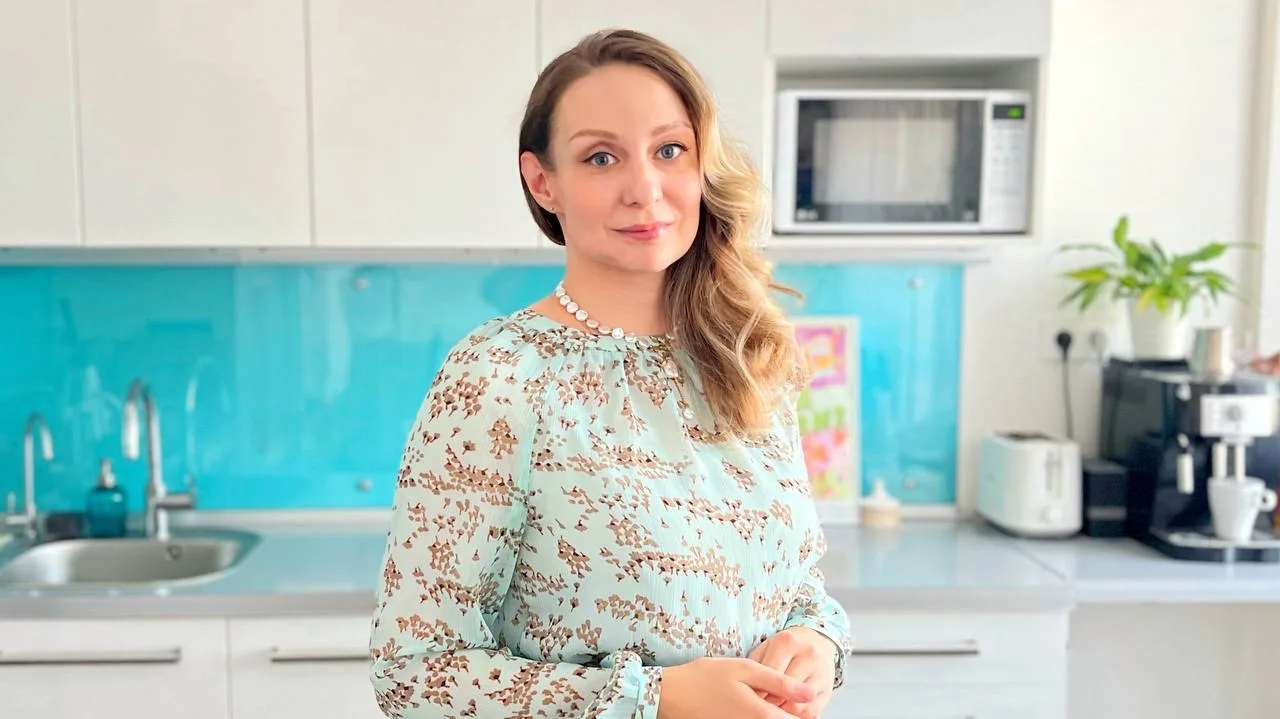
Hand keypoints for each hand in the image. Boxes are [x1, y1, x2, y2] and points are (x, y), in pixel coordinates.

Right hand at [657, 656, 815, 718]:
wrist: (669, 695)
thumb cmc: (704, 677)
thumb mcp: (744, 669)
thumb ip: (779, 681)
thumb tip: (810, 693)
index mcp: (761, 714)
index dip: (804, 710)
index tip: (803, 699)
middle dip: (789, 712)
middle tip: (784, 695)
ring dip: (773, 714)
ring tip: (761, 696)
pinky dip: (757, 716)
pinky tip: (748, 704)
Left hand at [748, 627, 837, 718]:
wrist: (816, 641)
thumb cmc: (786, 647)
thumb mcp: (767, 647)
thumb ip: (756, 665)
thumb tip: (750, 691)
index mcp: (787, 642)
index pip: (770, 674)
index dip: (758, 690)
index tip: (750, 697)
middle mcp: (808, 655)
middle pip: (785, 690)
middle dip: (770, 702)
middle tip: (760, 705)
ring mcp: (821, 672)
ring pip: (799, 704)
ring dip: (783, 711)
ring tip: (773, 709)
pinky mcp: (828, 689)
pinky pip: (811, 712)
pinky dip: (797, 716)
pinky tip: (787, 711)